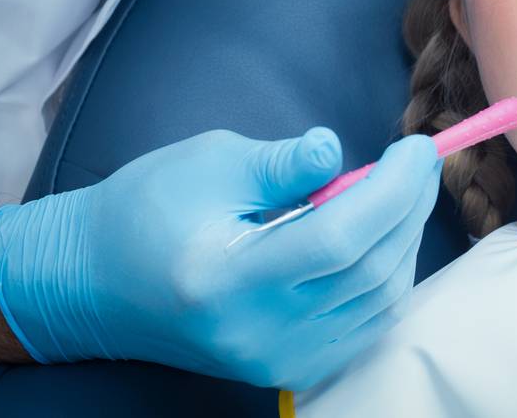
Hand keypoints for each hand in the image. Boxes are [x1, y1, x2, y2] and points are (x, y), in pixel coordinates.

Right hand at [0, 127, 440, 389]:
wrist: (96, 283)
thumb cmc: (146, 210)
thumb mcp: (208, 163)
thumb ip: (281, 163)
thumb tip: (339, 150)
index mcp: (228, 277)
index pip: (338, 237)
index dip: (391, 189)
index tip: (416, 147)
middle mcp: (257, 332)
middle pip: (366, 271)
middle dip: (407, 208)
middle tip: (420, 161)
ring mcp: (274, 360)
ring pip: (376, 302)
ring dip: (404, 242)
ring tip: (403, 191)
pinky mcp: (285, 369)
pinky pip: (363, 326)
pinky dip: (387, 278)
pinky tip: (384, 236)